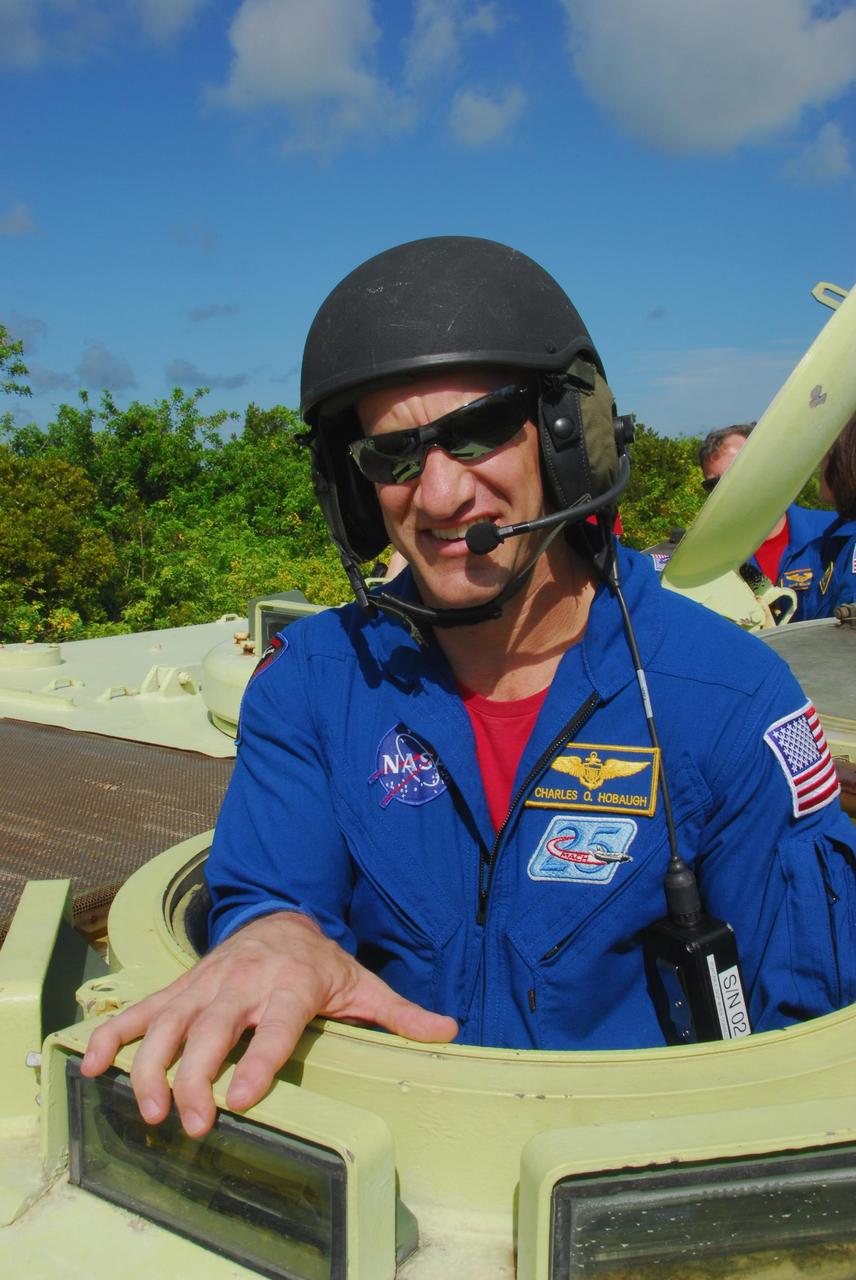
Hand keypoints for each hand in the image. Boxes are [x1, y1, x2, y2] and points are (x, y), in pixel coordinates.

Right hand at [80, 911, 457, 1136]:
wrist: (279, 914)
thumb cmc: (320, 960)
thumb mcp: (362, 981)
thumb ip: (400, 1013)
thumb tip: (450, 1033)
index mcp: (291, 985)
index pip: (276, 1025)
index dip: (259, 1061)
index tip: (242, 1100)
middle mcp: (242, 982)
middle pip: (211, 1030)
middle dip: (195, 1076)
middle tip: (192, 1122)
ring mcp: (203, 984)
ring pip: (165, 1023)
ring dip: (149, 1066)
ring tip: (146, 1109)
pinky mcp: (178, 988)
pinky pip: (137, 1011)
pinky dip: (110, 1036)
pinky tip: (92, 1067)